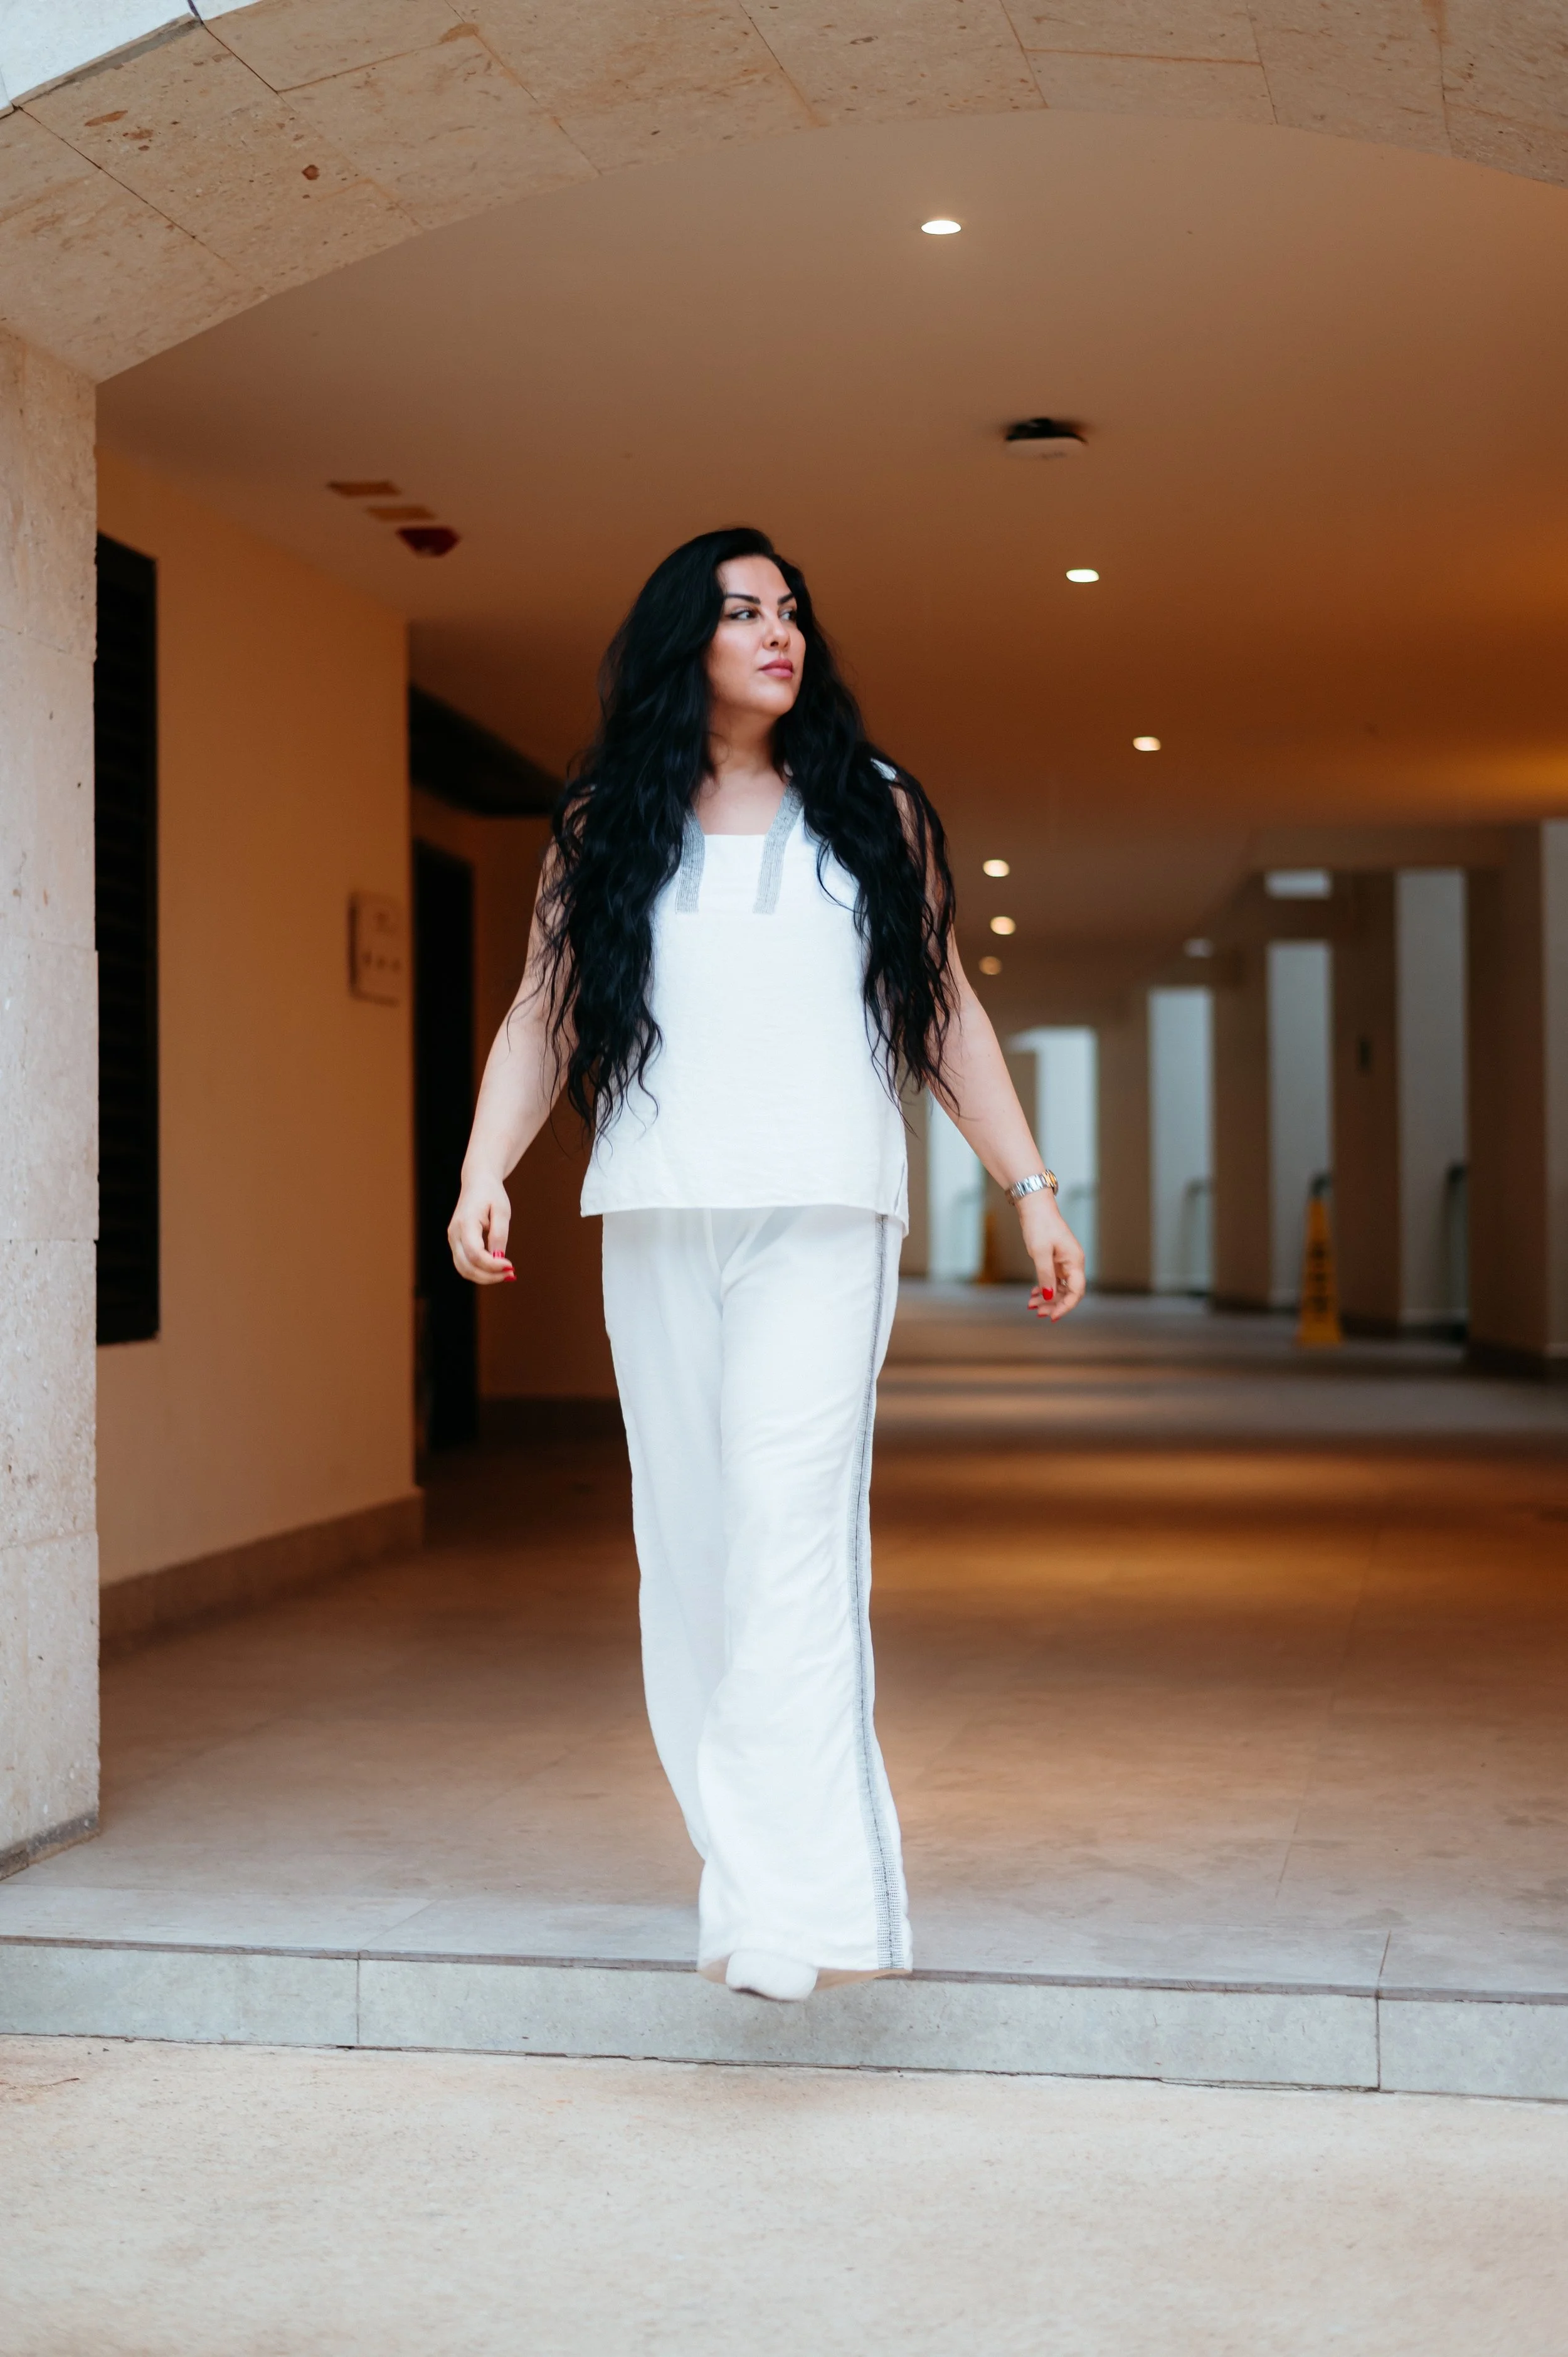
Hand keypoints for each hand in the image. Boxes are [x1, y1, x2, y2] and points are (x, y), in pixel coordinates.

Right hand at [448, 1173, 514, 1285]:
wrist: (477, 1182)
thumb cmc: (491, 1194)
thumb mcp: (501, 1211)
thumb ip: (499, 1234)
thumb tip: (499, 1258)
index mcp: (465, 1223)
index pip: (475, 1254)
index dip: (492, 1265)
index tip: (510, 1266)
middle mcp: (454, 1234)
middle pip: (467, 1266)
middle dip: (489, 1276)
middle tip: (511, 1274)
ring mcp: (453, 1240)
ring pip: (463, 1269)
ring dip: (484, 1277)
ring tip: (505, 1274)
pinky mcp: (456, 1243)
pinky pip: (464, 1264)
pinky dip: (479, 1271)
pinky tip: (496, 1269)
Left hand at [1017, 1190, 1086, 1321]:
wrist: (1034, 1207)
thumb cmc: (1039, 1225)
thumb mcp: (1040, 1252)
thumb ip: (1045, 1275)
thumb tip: (1049, 1296)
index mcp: (1075, 1261)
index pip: (1077, 1291)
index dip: (1066, 1306)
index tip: (1052, 1316)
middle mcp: (1073, 1264)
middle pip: (1068, 1292)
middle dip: (1054, 1304)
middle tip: (1037, 1312)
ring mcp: (1064, 1263)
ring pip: (1060, 1288)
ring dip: (1047, 1299)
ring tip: (1031, 1305)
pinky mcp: (1055, 1261)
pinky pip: (1053, 1280)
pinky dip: (1044, 1289)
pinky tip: (1033, 1294)